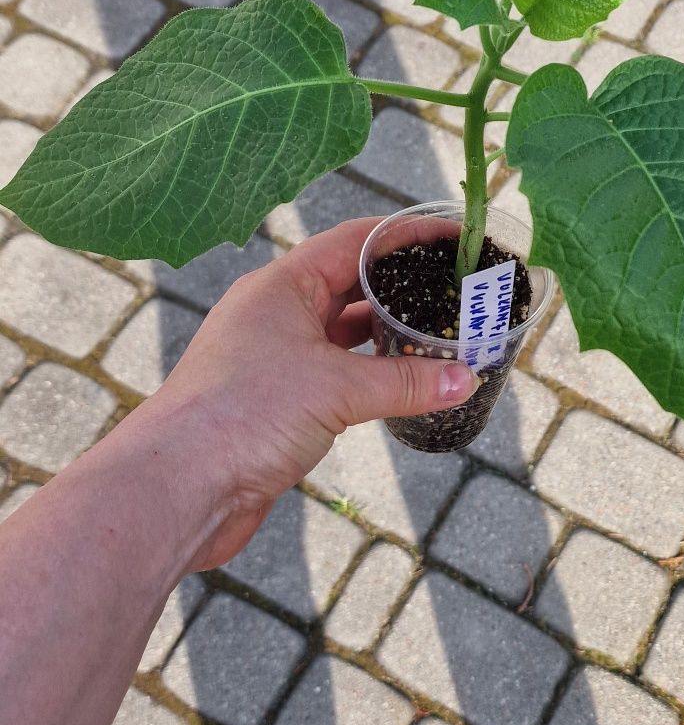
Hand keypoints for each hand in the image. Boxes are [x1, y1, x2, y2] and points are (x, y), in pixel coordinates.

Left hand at [149, 217, 477, 569]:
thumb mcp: (335, 389)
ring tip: (443, 337)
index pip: (354, 242)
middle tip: (459, 292)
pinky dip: (372, 378)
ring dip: (389, 337)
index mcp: (280, 286)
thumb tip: (463, 379)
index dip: (406, 236)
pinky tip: (406, 386)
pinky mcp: (277, 402)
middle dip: (404, 288)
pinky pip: (337, 377)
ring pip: (344, 335)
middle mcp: (275, 315)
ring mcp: (275, 359)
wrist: (180, 488)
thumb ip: (403, 381)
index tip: (454, 236)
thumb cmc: (241, 416)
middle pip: (351, 286)